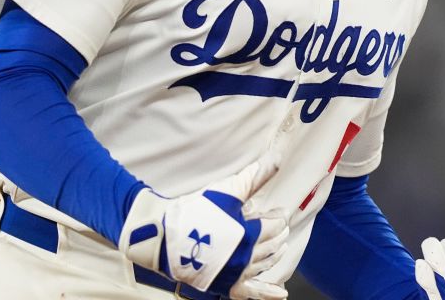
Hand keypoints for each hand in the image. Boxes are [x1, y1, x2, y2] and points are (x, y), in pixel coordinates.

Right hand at [119, 153, 289, 299]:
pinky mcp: (226, 285)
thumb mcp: (227, 191)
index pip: (274, 226)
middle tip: (278, 226)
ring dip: (274, 254)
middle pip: (272, 245)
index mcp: (248, 235)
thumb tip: (278, 159)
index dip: (277, 217)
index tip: (277, 212)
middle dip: (277, 234)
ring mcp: (236, 274)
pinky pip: (252, 293)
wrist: (164, 236)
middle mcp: (246, 258)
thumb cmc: (195, 211)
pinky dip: (267, 293)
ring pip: (265, 264)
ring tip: (278, 246)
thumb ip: (255, 177)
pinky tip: (280, 294)